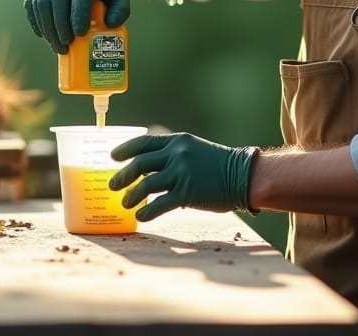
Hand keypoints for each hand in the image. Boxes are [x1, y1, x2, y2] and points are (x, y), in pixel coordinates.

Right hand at [24, 0, 130, 53]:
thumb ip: (121, 11)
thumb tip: (108, 25)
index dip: (78, 16)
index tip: (80, 35)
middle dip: (60, 27)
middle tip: (66, 46)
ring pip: (41, 2)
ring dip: (47, 28)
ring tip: (57, 46)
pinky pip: (31, 3)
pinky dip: (35, 21)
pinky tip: (44, 35)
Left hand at [108, 132, 257, 221]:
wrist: (244, 176)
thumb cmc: (218, 165)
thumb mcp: (193, 150)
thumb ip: (172, 155)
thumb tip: (148, 169)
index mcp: (177, 141)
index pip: (143, 142)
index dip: (125, 150)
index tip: (113, 157)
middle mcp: (177, 155)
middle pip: (139, 164)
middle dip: (122, 176)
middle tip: (112, 185)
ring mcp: (181, 174)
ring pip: (146, 185)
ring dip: (131, 196)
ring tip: (125, 203)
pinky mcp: (187, 193)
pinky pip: (159, 204)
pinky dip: (147, 211)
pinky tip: (141, 217)